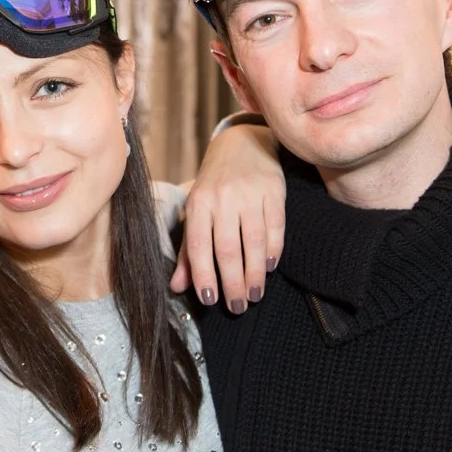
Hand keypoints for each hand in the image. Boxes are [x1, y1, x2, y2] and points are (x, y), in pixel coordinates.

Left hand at [172, 123, 284, 311]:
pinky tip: (270, 267)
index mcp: (198, 204)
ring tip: (254, 295)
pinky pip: (275, 226)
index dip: (204, 275)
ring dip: (255, 273)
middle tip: (237, 306)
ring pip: (254, 241)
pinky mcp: (274, 189)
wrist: (241, 144)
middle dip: (233, 283)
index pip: (199, 246)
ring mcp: (250, 192)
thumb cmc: (214, 187)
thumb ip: (188, 252)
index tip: (211, 300)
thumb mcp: (196, 213)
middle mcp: (222, 198)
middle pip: (228, 249)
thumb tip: (177, 288)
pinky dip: (274, 250)